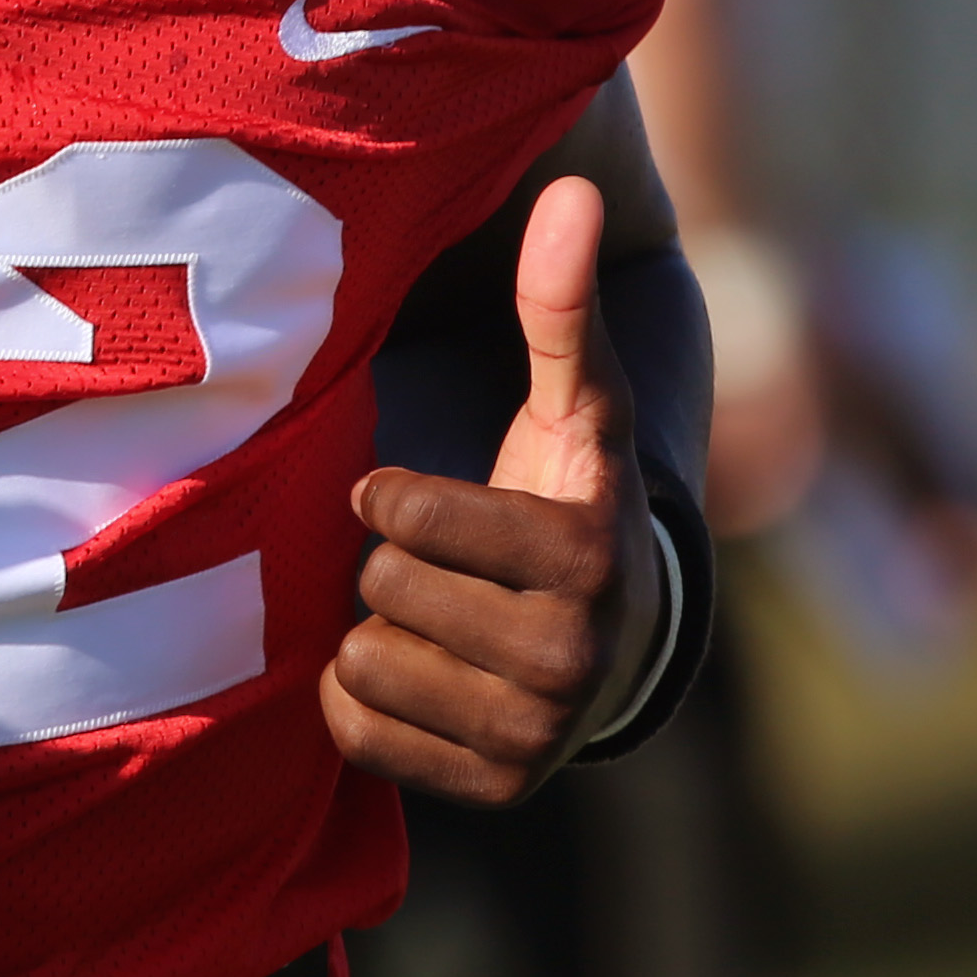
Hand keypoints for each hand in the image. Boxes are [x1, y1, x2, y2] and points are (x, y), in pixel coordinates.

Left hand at [328, 175, 628, 807]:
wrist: (618, 642)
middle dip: (387, 565)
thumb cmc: (571, 498)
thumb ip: (560, 303)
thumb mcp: (575, 403)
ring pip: (364, 664)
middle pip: (380, 589)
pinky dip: (363, 700)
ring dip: (372, 631)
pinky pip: (357, 734)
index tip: (399, 493)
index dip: (388, 496)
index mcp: (589, 556)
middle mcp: (573, 658)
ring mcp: (535, 736)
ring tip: (428, 615)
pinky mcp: (493, 791)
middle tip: (427, 562)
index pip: (408, 520)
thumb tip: (566, 186)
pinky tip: (415, 669)